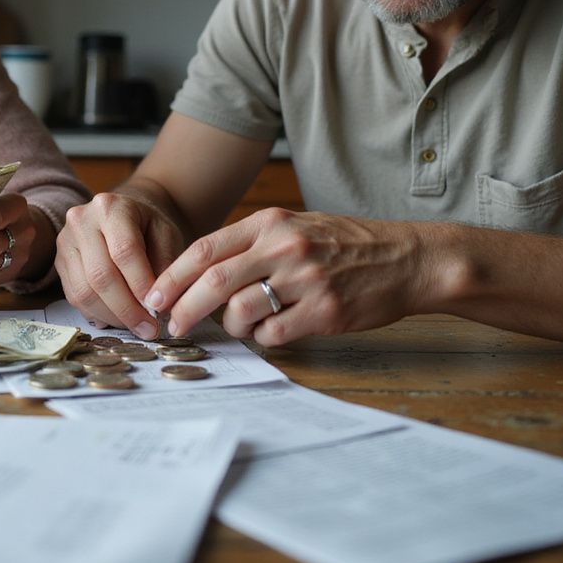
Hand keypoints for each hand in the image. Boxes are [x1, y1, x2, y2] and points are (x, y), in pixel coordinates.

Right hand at [55, 192, 186, 336]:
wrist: (120, 215)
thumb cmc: (146, 226)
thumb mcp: (165, 234)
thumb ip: (165, 263)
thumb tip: (159, 303)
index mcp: (110, 207)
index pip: (124, 251)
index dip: (140, 284)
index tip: (157, 310)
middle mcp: (80, 221)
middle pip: (100, 275)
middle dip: (127, 309)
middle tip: (148, 329)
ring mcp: (65, 242)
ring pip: (83, 291)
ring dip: (111, 316)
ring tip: (135, 326)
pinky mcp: (59, 263)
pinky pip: (74, 297)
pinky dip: (97, 314)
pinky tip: (116, 319)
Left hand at [147, 208, 425, 345]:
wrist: (408, 259)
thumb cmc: (348, 245)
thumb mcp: (297, 226)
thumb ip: (252, 244)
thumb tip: (201, 275)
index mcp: (272, 223)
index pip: (206, 248)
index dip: (173, 275)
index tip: (154, 295)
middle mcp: (285, 247)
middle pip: (214, 281)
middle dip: (184, 308)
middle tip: (173, 325)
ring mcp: (306, 280)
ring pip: (241, 312)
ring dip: (232, 327)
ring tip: (244, 325)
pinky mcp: (324, 311)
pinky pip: (274, 334)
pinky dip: (264, 338)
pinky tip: (276, 330)